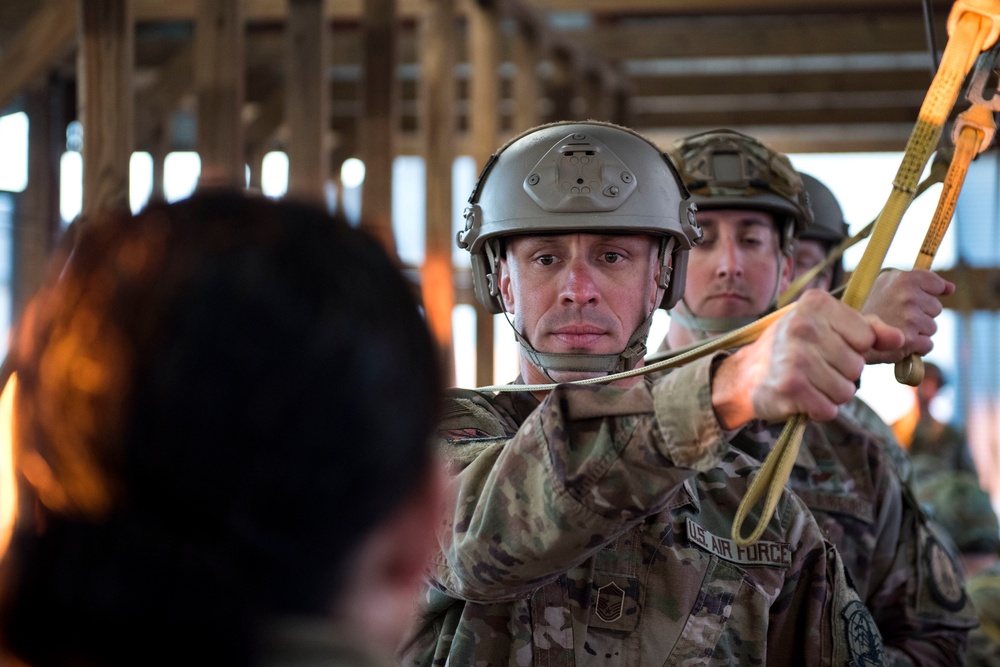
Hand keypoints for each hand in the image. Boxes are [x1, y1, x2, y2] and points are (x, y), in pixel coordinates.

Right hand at [711, 290, 903, 427]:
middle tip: (814, 368)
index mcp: (815, 304)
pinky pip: (829, 409)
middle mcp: (804, 326)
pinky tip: (802, 397)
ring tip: (808, 382)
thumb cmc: (792, 348)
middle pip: (857, 366)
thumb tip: (899, 339)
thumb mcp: (825, 326)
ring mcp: (796, 357)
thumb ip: (865, 328)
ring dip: (830, 393)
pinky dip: (818, 409)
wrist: (745, 376)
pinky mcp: (791, 387)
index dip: (852, 349)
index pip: (866, 337)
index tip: (828, 346)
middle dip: (841, 374)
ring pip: (847, 390)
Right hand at [860, 269, 953, 363]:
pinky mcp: (910, 340)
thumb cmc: (872, 307)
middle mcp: (909, 297)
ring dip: (918, 331)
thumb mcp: (887, 283)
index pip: (936, 285)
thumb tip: (951, 288)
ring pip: (932, 327)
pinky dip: (917, 347)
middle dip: (922, 313)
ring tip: (897, 328)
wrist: (849, 332)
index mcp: (904, 279)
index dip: (926, 293)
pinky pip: (928, 344)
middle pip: (936, 308)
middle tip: (898, 316)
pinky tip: (900, 341)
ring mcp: (910, 319)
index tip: (911, 298)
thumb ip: (920, 280)